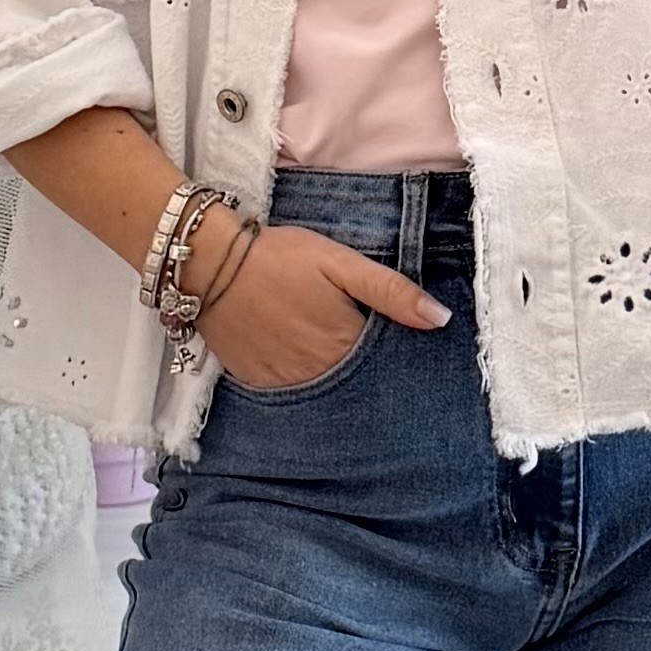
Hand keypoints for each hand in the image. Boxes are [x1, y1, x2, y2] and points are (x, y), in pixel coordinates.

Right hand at [198, 219, 448, 390]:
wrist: (210, 264)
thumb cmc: (279, 257)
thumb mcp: (341, 264)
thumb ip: (391, 292)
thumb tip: (440, 319)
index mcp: (346, 344)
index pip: (385, 364)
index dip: (391, 353)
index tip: (389, 343)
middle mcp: (319, 373)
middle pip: (355, 382)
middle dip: (363, 371)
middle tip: (351, 345)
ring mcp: (287, 382)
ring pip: (324, 391)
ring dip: (332, 378)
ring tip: (320, 347)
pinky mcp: (258, 382)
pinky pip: (290, 393)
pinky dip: (300, 380)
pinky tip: (296, 357)